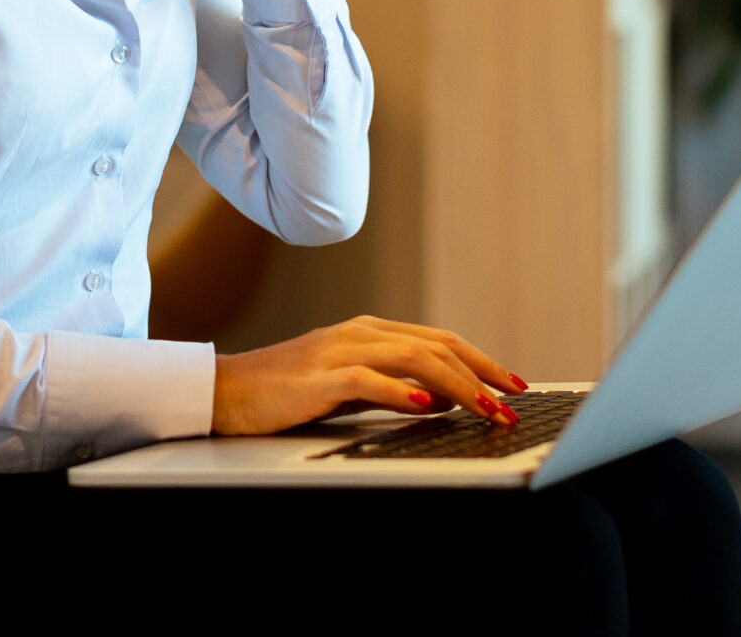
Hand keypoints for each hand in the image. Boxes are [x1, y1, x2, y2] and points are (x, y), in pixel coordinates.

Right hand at [210, 315, 531, 435]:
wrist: (228, 391)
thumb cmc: (287, 392)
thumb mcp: (351, 388)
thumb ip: (394, 388)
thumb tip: (442, 399)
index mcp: (369, 332)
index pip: (439, 340)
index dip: (481, 360)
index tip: (513, 385)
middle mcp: (360, 333)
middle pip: (436, 346)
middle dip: (482, 376)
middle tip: (512, 404)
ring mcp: (339, 351)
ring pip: (413, 358)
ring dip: (457, 386)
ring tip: (485, 409)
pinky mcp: (319, 378)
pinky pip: (367, 380)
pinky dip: (401, 390)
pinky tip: (425, 403)